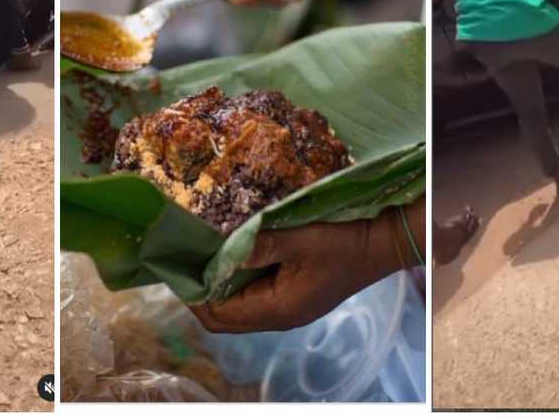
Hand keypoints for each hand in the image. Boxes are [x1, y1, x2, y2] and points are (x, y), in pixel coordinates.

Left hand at [189, 199, 423, 332]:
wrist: (381, 244)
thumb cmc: (343, 241)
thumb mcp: (301, 238)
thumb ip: (260, 245)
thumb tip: (221, 252)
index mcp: (278, 309)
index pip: (219, 315)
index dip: (194, 296)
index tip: (178, 268)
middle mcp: (279, 317)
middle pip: (224, 320)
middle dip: (201, 296)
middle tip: (186, 263)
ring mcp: (287, 310)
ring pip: (238, 311)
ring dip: (219, 290)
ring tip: (204, 259)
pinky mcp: (294, 299)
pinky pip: (254, 300)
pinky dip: (237, 285)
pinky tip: (234, 259)